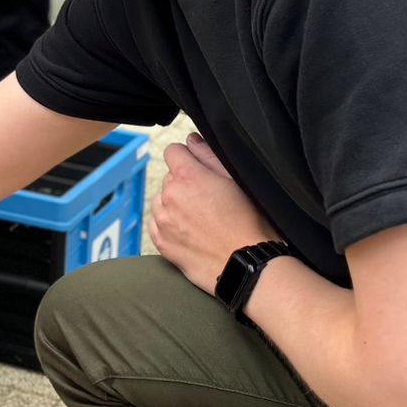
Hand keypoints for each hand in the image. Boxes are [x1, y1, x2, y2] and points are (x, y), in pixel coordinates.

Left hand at [148, 134, 277, 293]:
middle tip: (210, 201)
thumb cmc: (250, 223)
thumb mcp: (236, 180)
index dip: (187, 158)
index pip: (173, 151)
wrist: (248, 265)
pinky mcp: (161, 244)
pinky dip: (169, 226)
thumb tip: (191, 140)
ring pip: (162, 202)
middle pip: (169, 178)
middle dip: (184, 185)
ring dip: (175, 206)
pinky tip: (192, 233)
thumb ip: (208, 156)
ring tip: (201, 220)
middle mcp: (169, 196)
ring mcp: (162, 221)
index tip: (200, 171)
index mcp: (187, 176)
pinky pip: (157, 225)